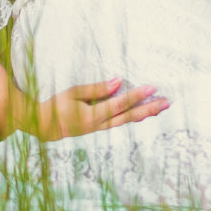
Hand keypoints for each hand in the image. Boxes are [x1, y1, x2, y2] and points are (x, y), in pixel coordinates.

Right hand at [34, 78, 168, 139]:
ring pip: (127, 121)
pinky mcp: (100, 128)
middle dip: (149, 108)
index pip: (120, 104)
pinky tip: (144, 113)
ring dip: (144, 113)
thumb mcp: (73, 93)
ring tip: (160, 107)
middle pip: (129, 116)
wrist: (44, 127)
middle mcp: (100, 125)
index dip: (137, 96)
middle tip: (167, 102)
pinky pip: (121, 122)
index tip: (152, 88)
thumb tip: (118, 82)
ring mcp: (100, 128)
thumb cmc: (56, 106)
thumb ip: (96, 89)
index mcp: (92, 116)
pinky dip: (134, 117)